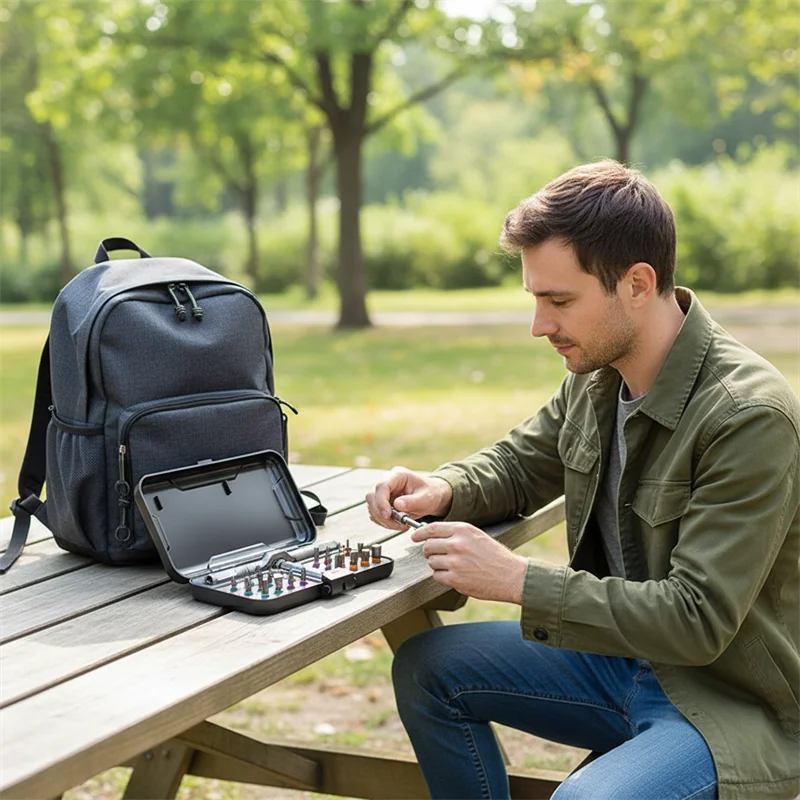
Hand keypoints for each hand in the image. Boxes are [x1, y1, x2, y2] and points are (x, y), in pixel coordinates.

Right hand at [366, 467, 452, 529]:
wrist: (433, 497)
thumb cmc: (431, 493)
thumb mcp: (426, 498)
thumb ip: (412, 501)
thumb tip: (397, 505)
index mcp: (398, 475)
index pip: (382, 486)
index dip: (381, 501)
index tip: (387, 515)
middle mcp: (388, 481)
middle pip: (372, 496)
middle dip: (381, 513)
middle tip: (395, 523)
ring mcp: (383, 492)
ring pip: (371, 506)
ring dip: (383, 519)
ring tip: (400, 524)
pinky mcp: (382, 502)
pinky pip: (375, 513)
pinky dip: (383, 522)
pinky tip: (396, 523)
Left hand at [412, 521, 527, 603]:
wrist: (511, 575)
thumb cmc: (494, 556)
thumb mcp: (476, 535)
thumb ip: (455, 533)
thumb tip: (432, 535)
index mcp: (463, 530)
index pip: (432, 528)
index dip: (420, 533)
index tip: (415, 537)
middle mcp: (457, 544)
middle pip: (428, 546)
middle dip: (429, 551)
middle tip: (437, 555)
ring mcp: (455, 562)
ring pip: (431, 562)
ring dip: (437, 565)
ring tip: (453, 566)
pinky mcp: (455, 579)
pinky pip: (437, 576)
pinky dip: (442, 576)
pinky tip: (455, 575)